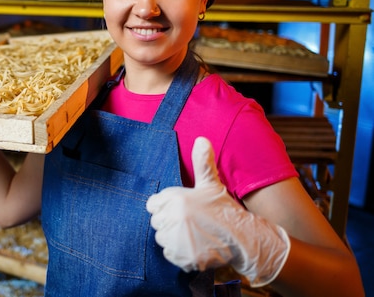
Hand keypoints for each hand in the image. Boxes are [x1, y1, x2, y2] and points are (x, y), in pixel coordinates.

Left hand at [146, 136, 290, 286]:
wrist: (243, 238)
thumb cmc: (224, 210)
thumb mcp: (211, 184)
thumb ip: (202, 162)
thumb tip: (201, 139)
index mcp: (175, 198)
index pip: (152, 204)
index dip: (165, 207)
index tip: (181, 210)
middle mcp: (172, 218)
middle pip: (157, 222)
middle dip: (170, 223)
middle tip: (191, 223)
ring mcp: (176, 239)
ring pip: (162, 239)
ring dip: (174, 239)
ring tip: (194, 234)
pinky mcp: (181, 257)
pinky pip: (170, 255)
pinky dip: (180, 254)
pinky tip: (195, 246)